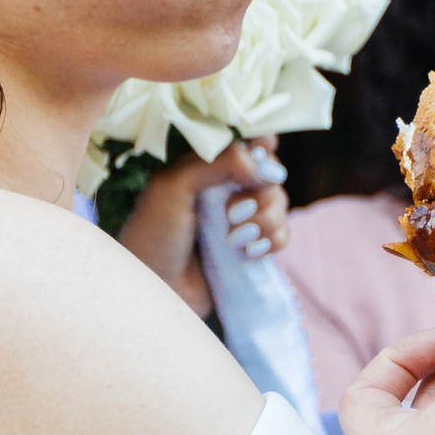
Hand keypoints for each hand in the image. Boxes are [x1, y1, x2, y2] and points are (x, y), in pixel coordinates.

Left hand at [114, 138, 289, 316]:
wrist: (154, 293)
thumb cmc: (153, 236)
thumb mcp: (174, 186)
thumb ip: (220, 162)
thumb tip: (267, 169)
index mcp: (204, 167)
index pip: (246, 142)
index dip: (262, 145)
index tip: (263, 155)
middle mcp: (225, 190)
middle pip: (271, 174)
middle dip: (260, 194)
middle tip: (233, 214)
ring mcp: (240, 220)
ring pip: (280, 204)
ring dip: (264, 221)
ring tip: (234, 241)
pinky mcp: (251, 248)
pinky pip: (281, 235)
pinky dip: (271, 242)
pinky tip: (247, 254)